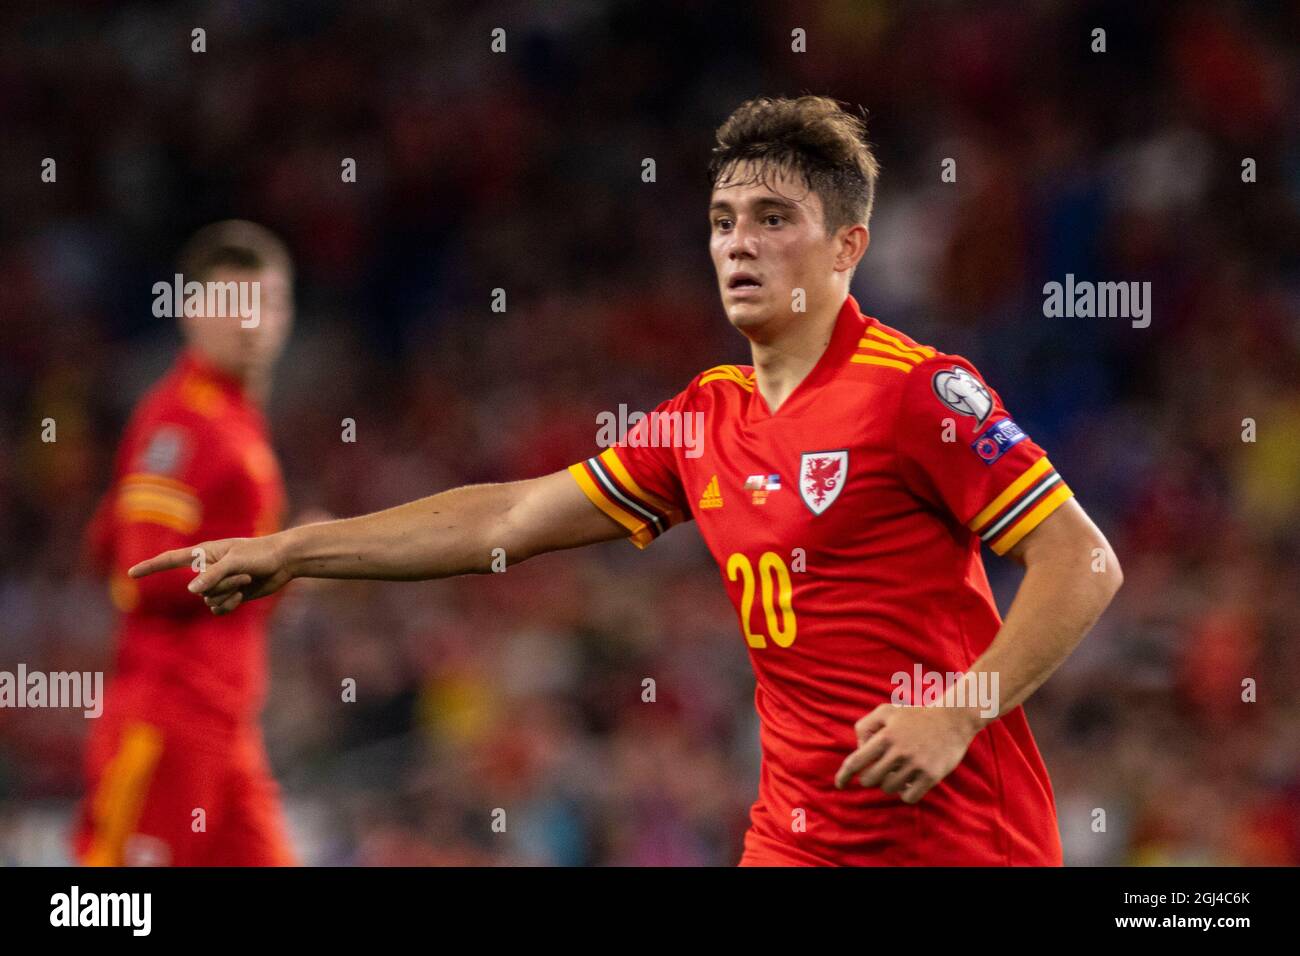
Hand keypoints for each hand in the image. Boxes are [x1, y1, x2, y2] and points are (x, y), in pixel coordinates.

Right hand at [127, 533, 293, 614]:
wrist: (283, 562)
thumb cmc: (259, 554)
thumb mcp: (235, 562)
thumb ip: (213, 575)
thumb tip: (191, 591)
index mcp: (204, 554)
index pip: (170, 561)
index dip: (150, 567)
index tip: (130, 573)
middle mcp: (207, 569)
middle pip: (199, 590)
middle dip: (222, 585)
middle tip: (243, 572)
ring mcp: (217, 584)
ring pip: (208, 601)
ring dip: (229, 594)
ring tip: (246, 579)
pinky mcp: (229, 596)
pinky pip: (217, 610)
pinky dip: (229, 606)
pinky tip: (243, 596)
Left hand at [833, 703, 981, 803]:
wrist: (952, 718)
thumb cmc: (914, 715)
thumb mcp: (886, 711)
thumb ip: (865, 726)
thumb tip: (859, 750)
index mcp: (885, 736)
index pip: (856, 761)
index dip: (844, 775)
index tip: (839, 785)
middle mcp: (899, 751)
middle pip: (871, 779)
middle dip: (871, 777)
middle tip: (881, 769)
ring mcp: (916, 764)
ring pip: (889, 788)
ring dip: (889, 783)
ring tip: (898, 770)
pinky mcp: (932, 775)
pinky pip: (909, 797)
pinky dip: (905, 793)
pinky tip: (909, 782)